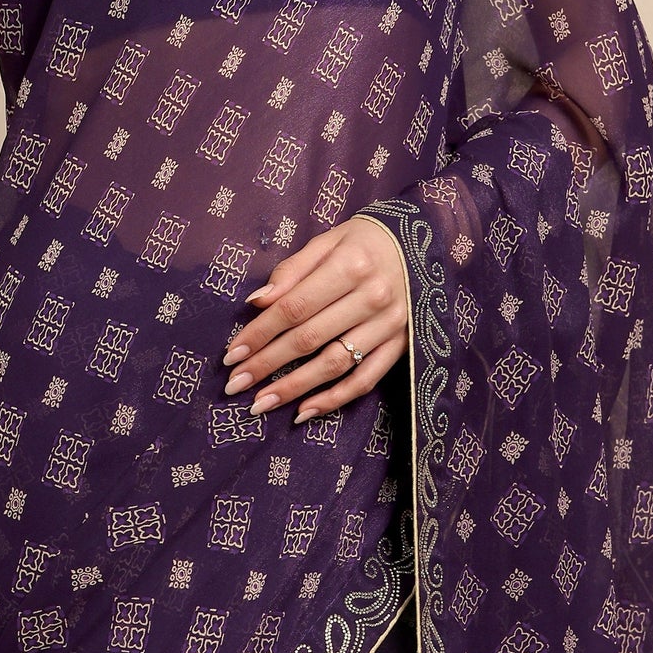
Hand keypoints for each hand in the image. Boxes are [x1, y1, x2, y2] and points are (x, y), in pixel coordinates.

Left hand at [220, 215, 409, 423]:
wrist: (420, 245)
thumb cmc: (364, 241)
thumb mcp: (328, 241)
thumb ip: (291, 271)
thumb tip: (256, 303)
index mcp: (350, 265)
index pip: (294, 307)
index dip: (260, 333)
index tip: (232, 354)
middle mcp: (372, 297)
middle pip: (309, 339)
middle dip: (267, 364)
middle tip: (235, 384)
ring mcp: (389, 326)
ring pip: (334, 365)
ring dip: (294, 388)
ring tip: (261, 403)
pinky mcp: (401, 346)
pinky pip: (365, 380)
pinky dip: (335, 399)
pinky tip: (304, 411)